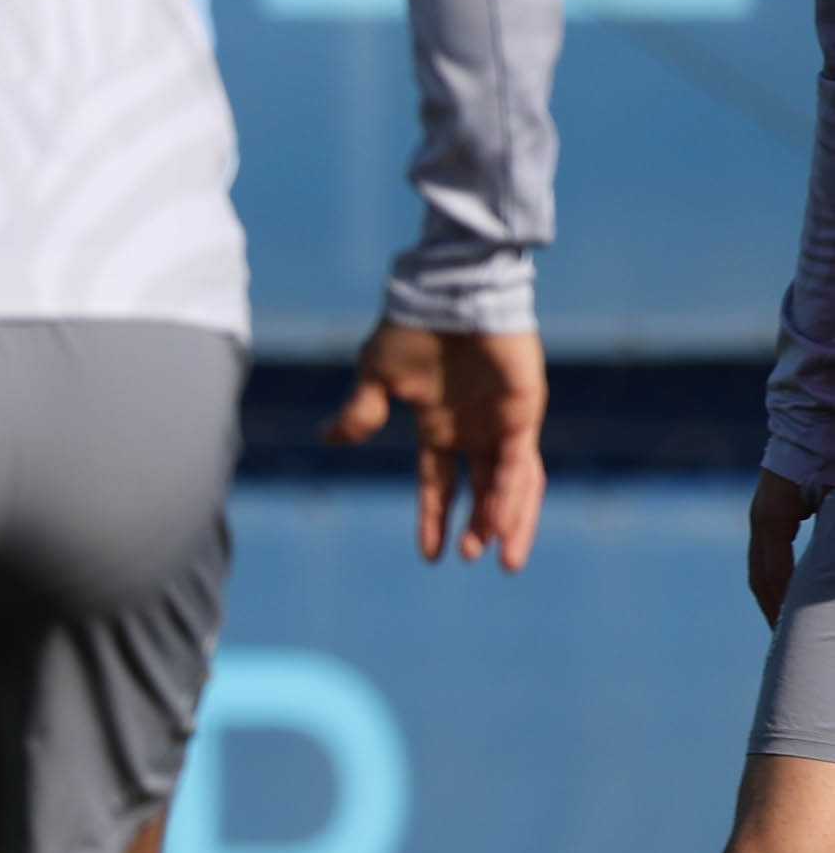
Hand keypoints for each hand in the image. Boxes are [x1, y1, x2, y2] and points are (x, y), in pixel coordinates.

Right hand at [320, 319, 546, 571]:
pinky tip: (502, 521)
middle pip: (483, 490)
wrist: (448, 294)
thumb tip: (328, 439)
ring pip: (512, 484)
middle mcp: (474, 430)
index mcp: (439, 425)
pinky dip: (513, 495)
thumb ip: (359, 412)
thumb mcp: (376, 376)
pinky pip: (522, 464)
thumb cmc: (411, 329)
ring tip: (500, 557)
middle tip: (471, 558)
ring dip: (505, 520)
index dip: (434, 516)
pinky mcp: (524, 411)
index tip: (430, 555)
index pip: (439, 481)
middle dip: (478, 526)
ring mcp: (502, 422)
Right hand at [755, 468, 818, 625]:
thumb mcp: (832, 496)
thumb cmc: (826, 454)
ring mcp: (765, 518)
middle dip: (772, 609)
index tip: (791, 630)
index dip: (783, 603)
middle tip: (784, 640)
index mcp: (773, 519)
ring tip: (782, 626)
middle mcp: (763, 521)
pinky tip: (787, 595)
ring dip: (771, 597)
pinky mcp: (773, 516)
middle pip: (760, 576)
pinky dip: (775, 581)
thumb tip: (831, 558)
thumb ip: (830, 530)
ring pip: (760, 569)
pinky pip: (767, 558)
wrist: (807, 422)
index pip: (774, 572)